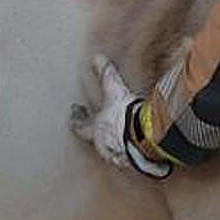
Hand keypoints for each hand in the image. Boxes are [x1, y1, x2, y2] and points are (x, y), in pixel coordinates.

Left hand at [70, 55, 170, 178]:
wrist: (144, 137)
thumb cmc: (126, 115)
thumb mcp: (115, 90)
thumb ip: (106, 74)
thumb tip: (96, 56)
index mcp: (96, 129)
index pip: (80, 125)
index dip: (77, 118)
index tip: (75, 112)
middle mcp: (104, 145)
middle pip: (95, 141)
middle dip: (97, 133)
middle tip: (101, 127)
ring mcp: (118, 156)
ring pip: (113, 150)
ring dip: (117, 142)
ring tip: (124, 136)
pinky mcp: (135, 162)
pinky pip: (132, 156)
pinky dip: (134, 151)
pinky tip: (141, 147)